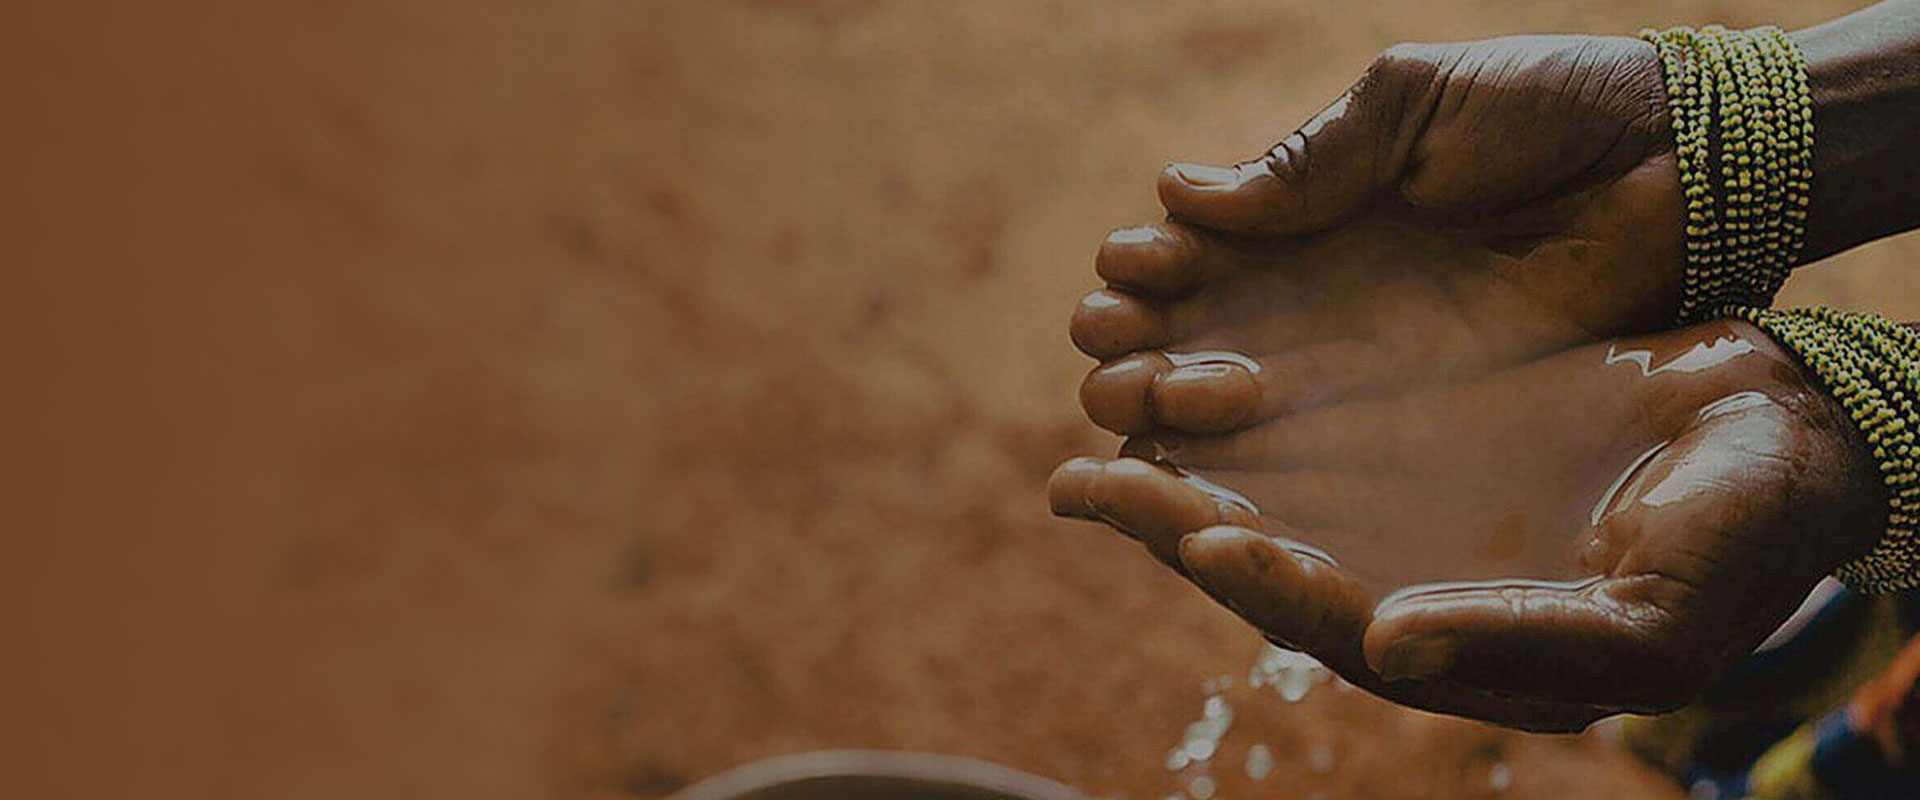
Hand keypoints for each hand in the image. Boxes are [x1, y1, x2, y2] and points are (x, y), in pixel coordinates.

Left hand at [1051, 321, 1883, 730]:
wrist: (1781, 428)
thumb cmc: (1736, 534)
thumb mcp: (1649, 616)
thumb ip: (1516, 642)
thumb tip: (1385, 648)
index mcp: (1461, 651)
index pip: (1337, 631)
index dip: (1268, 588)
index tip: (1204, 535)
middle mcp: (1410, 585)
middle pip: (1271, 567)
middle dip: (1175, 527)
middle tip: (1087, 487)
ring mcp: (1404, 510)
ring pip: (1272, 493)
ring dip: (1181, 465)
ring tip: (1098, 427)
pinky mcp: (1408, 436)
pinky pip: (1304, 430)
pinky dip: (1237, 405)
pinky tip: (1176, 364)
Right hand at [1073, 36, 1688, 431]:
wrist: (1683, 170)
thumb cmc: (1549, 113)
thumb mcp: (1413, 106)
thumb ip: (1306, 160)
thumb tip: (1180, 197)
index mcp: (1301, 218)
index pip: (1183, 259)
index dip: (1141, 270)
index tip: (1132, 268)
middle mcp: (1310, 303)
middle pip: (1176, 343)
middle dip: (1130, 346)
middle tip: (1125, 340)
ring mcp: (1356, 372)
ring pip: (1220, 413)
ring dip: (1162, 403)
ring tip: (1161, 391)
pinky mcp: (1412, 430)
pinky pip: (1308, 464)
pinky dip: (1239, 470)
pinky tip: (1200, 463)